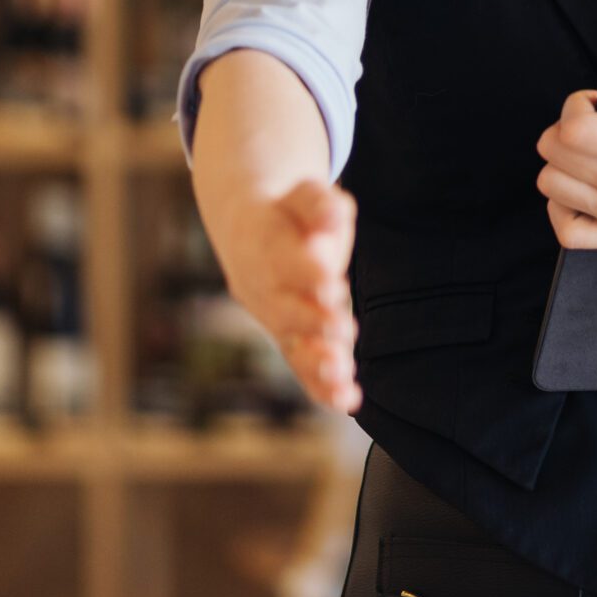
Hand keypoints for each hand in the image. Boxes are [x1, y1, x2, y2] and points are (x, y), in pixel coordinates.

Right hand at [205, 176, 359, 414]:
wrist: (248, 235)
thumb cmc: (291, 212)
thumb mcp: (307, 195)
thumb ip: (321, 206)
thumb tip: (332, 221)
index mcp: (264, 244)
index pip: (284, 261)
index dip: (308, 275)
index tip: (333, 285)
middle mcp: (264, 287)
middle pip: (286, 310)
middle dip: (314, 322)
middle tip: (342, 329)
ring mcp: (275, 318)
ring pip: (292, 346)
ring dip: (317, 365)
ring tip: (343, 378)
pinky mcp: (289, 340)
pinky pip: (300, 367)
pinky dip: (321, 386)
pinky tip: (347, 402)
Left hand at [535, 14, 596, 298]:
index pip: (574, 130)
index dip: (574, 105)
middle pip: (553, 153)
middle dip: (564, 127)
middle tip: (595, 120)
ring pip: (552, 188)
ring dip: (560, 164)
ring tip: (591, 151)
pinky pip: (568, 233)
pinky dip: (560, 211)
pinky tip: (582, 193)